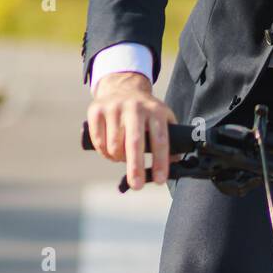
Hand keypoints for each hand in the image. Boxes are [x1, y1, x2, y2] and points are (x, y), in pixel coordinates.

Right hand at [86, 71, 177, 188]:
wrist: (122, 86)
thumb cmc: (146, 110)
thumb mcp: (163, 117)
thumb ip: (171, 138)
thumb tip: (176, 162)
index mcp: (155, 110)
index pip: (160, 139)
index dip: (161, 161)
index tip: (160, 180)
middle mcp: (135, 107)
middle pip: (135, 142)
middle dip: (136, 167)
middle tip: (137, 186)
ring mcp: (114, 107)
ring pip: (115, 145)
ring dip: (118, 159)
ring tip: (123, 158)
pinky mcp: (96, 110)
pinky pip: (99, 141)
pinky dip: (104, 153)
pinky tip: (110, 152)